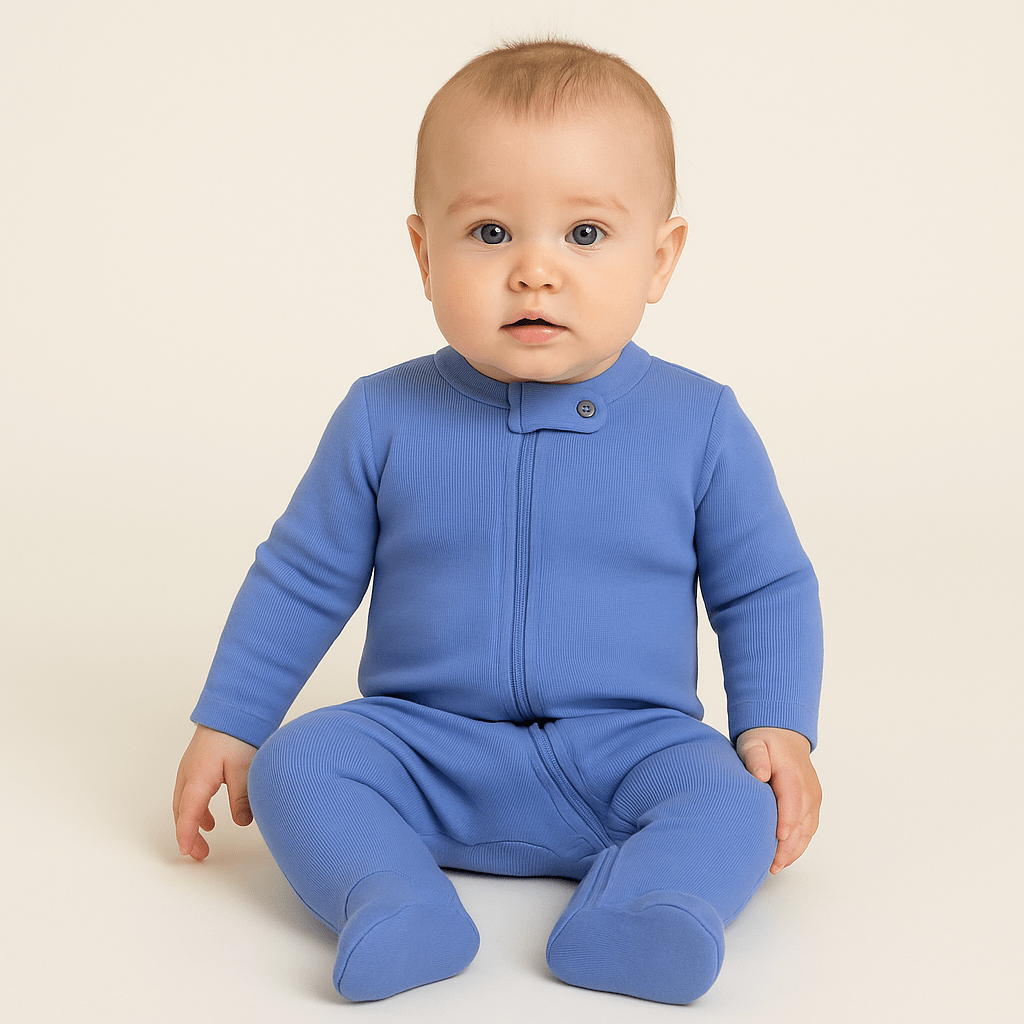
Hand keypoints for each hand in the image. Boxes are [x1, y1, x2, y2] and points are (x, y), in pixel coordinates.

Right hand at [173, 724, 257, 860]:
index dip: (187, 835)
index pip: (188, 814)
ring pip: (184, 804)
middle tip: (198, 853)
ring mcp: (191, 769)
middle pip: (182, 811)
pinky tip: (208, 819)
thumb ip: (242, 797)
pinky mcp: (198, 765)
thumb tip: (242, 822)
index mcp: (197, 778)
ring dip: (190, 823)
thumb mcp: (243, 768)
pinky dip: (196, 811)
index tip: (188, 852)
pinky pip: (191, 794)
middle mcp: (188, 775)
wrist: (233, 710)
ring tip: (202, 841)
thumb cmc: (236, 735)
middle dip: (187, 834)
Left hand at [736, 727, 820, 873]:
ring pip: (807, 830)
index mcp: (793, 774)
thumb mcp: (753, 743)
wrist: (783, 734)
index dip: (787, 821)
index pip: (792, 800)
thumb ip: (756, 758)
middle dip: (789, 845)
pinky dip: (799, 844)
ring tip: (775, 866)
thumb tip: (761, 775)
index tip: (779, 838)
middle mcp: (807, 789)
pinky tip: (784, 857)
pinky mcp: (812, 805)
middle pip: (802, 822)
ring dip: (794, 850)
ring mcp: (813, 798)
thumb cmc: (764, 741)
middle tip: (772, 864)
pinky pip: (809, 829)